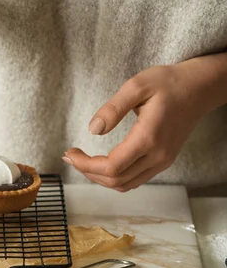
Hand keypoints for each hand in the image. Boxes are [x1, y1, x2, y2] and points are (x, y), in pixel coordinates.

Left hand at [64, 61, 216, 191]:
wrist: (199, 88)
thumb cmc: (168, 82)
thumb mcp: (136, 86)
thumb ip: (113, 108)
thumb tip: (93, 130)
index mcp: (149, 137)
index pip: (112, 167)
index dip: (86, 165)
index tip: (69, 152)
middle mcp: (158, 155)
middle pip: (116, 180)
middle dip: (88, 172)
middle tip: (70, 156)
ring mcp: (163, 161)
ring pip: (126, 184)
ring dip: (99, 178)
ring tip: (81, 160)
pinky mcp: (163, 160)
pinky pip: (135, 179)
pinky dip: (114, 177)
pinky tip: (100, 164)